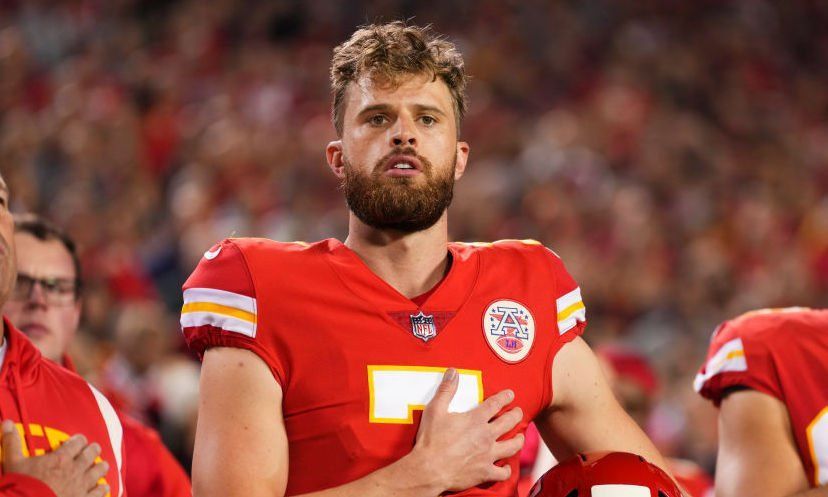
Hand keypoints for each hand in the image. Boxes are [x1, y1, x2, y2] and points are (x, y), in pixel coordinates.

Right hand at [1, 420, 110, 496]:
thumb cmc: (20, 485)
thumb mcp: (13, 463)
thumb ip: (12, 442)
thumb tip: (6, 422)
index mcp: (60, 458)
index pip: (77, 442)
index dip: (79, 440)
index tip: (79, 440)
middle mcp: (74, 469)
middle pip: (91, 454)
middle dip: (93, 450)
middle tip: (95, 449)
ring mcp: (81, 486)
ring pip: (98, 471)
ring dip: (101, 467)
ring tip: (103, 465)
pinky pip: (99, 492)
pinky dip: (102, 488)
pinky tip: (104, 486)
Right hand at [412, 368, 523, 491]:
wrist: (428, 469)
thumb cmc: (430, 439)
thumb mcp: (435, 410)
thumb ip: (446, 390)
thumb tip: (453, 372)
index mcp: (475, 420)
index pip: (496, 404)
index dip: (505, 397)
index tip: (511, 394)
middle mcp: (486, 436)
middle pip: (509, 422)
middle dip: (517, 415)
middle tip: (519, 412)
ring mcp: (488, 455)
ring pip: (512, 446)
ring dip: (519, 440)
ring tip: (520, 437)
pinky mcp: (485, 472)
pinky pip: (503, 472)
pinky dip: (506, 469)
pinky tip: (506, 466)